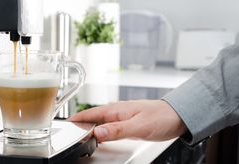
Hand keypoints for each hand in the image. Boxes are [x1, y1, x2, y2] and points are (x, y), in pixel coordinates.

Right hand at [69, 100, 186, 141]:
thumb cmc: (162, 117)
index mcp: (116, 110)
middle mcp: (117, 111)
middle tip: (71, 132)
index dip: (78, 118)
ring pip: (101, 121)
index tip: (66, 123)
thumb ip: (117, 130)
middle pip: (93, 117)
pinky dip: (102, 130)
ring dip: (91, 127)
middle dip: (81, 123)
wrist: (178, 116)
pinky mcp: (128, 122)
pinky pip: (110, 126)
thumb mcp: (138, 126)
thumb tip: (98, 131)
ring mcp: (122, 116)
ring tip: (82, 134)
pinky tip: (102, 135)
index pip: (91, 113)